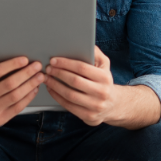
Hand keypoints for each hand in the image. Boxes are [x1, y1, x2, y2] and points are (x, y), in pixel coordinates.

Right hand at [0, 51, 43, 128]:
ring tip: (39, 76)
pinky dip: (28, 97)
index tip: (25, 59)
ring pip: (16, 96)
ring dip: (30, 85)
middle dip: (26, 73)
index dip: (12, 64)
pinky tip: (34, 89)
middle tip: (37, 66)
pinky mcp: (0, 119)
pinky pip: (18, 107)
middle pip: (10, 84)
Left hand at [45, 47, 160, 128]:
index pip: (82, 68)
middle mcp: (102, 92)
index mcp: (105, 77)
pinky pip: (69, 106)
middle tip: (48, 68)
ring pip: (69, 94)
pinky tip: (51, 89)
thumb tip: (86, 44)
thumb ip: (96, 54)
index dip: (65, 63)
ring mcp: (96, 106)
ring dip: (55, 85)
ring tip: (47, 78)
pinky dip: (57, 96)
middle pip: (74, 81)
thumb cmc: (104, 82)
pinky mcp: (89, 116)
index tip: (54, 60)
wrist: (113, 104)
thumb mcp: (104, 66)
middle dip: (58, 73)